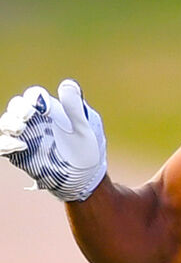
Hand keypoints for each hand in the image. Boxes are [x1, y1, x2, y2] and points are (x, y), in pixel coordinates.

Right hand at [0, 80, 108, 201]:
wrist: (84, 179)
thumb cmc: (89, 150)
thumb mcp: (85, 129)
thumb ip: (75, 108)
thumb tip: (66, 84)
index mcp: (53, 110)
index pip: (35, 95)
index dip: (35, 97)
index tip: (43, 108)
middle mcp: (36, 120)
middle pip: (17, 106)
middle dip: (18, 109)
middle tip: (26, 117)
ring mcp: (26, 136)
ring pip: (6, 122)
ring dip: (8, 123)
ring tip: (20, 130)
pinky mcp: (19, 153)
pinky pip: (3, 144)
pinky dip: (5, 143)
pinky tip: (19, 146)